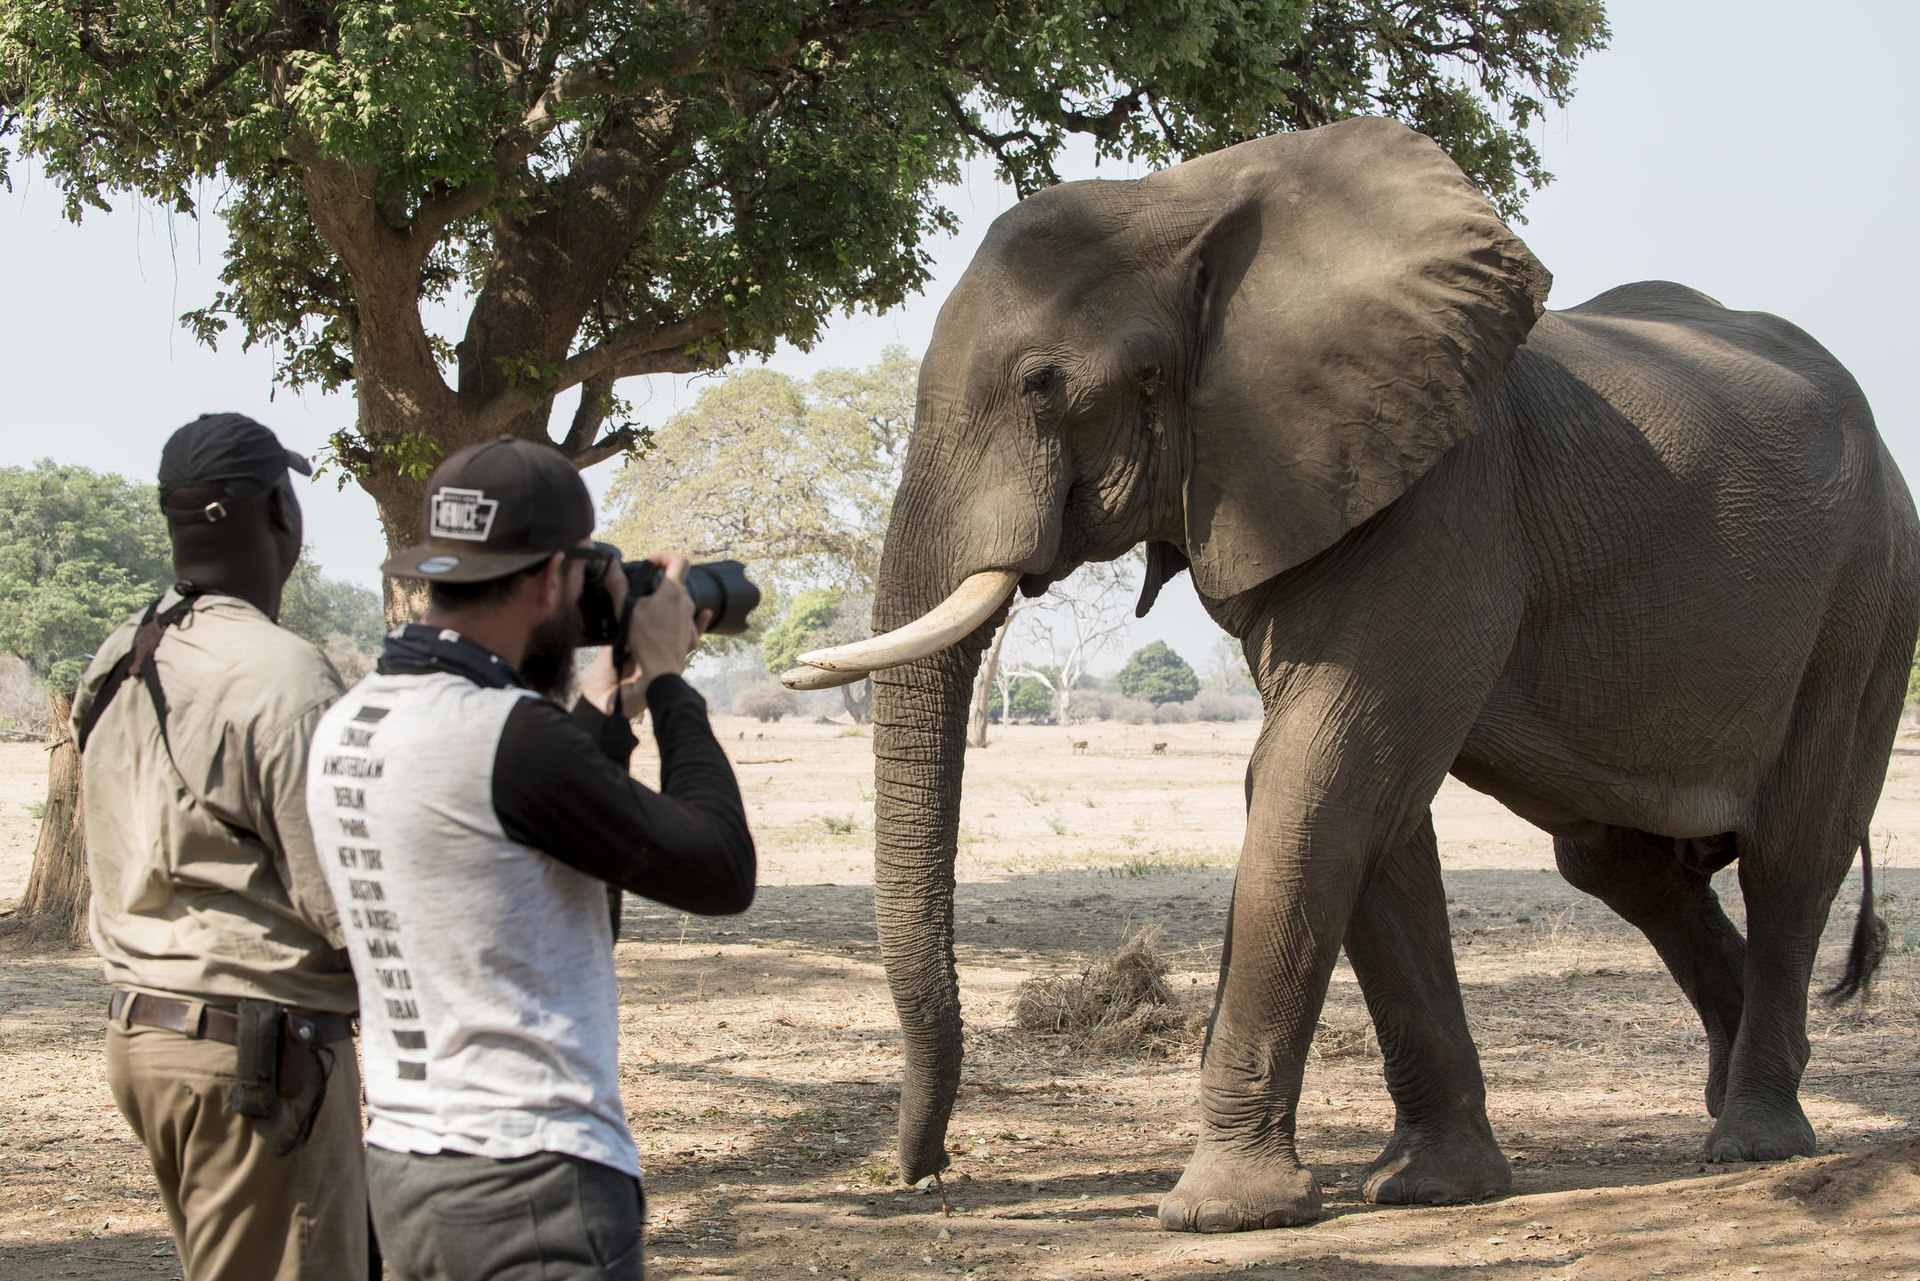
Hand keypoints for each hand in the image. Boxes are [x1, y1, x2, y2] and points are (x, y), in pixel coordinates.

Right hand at [582, 552, 709, 716]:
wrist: (660, 671)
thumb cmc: (644, 640)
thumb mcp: (626, 609)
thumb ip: (617, 584)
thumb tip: (609, 563)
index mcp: (672, 591)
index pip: (678, 560)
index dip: (665, 556)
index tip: (652, 563)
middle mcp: (686, 602)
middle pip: (678, 583)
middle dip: (661, 583)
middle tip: (643, 592)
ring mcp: (691, 620)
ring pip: (682, 603)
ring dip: (668, 602)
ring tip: (650, 613)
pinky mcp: (691, 636)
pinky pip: (690, 623)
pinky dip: (682, 619)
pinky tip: (680, 621)